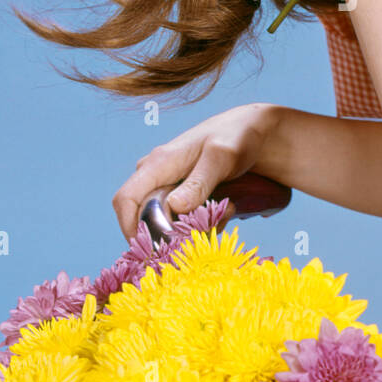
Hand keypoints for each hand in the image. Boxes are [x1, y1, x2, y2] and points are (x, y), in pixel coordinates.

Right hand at [111, 102, 281, 243]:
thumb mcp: (221, 157)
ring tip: (223, 215)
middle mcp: (158, 175)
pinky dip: (202, 223)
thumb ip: (199, 183)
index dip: (131, 228)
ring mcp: (171, 185)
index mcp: (158, 164)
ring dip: (192, 228)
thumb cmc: (236, 137)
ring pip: (168, 221)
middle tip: (201, 235)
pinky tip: (225, 212)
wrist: (255, 131)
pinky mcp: (186, 194)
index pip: (126, 200)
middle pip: (145, 217)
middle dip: (171, 233)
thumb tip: (174, 208)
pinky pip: (184, 218)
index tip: (153, 251)